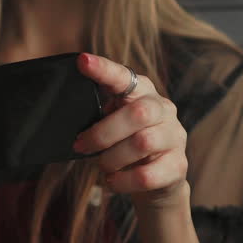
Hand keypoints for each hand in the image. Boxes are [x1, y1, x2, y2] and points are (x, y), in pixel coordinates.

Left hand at [74, 53, 188, 208]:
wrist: (156, 181)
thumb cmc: (123, 147)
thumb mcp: (110, 126)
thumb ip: (97, 115)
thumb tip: (64, 112)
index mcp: (141, 93)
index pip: (124, 76)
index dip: (104, 70)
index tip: (83, 61)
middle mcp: (163, 110)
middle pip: (137, 113)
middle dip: (103, 133)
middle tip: (81, 146)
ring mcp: (175, 137)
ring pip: (142, 143)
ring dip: (112, 158)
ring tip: (103, 166)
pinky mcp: (178, 165)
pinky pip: (147, 175)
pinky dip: (123, 181)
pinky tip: (113, 181)